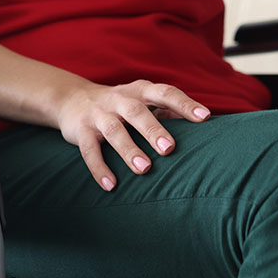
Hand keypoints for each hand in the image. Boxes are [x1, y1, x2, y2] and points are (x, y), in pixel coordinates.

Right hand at [55, 79, 210, 190]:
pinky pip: (89, 150)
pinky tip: (111, 186)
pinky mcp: (80, 130)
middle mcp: (120, 99)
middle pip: (137, 112)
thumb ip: (167, 111)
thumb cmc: (120, 105)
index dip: (185, 104)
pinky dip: (99, 168)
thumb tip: (203, 125)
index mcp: (141, 91)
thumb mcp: (142, 101)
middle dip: (153, 130)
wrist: (72, 99)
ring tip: (144, 170)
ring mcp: (99, 114)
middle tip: (169, 149)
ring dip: (129, 150)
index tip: (205, 117)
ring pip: (114, 131)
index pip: (166, 93)